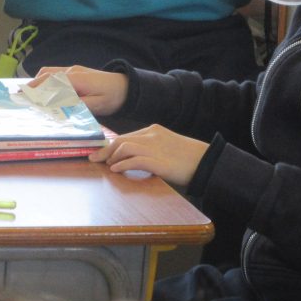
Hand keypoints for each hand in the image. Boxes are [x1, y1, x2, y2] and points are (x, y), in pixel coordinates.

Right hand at [31, 65, 127, 116]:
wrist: (125, 87)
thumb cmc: (112, 97)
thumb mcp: (96, 105)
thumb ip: (78, 105)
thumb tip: (59, 106)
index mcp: (76, 78)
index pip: (51, 81)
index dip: (35, 88)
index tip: (23, 96)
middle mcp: (71, 71)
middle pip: (45, 74)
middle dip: (31, 85)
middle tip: (18, 97)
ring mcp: (72, 70)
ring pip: (48, 73)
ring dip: (37, 82)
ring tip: (27, 96)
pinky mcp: (73, 72)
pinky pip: (54, 74)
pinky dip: (44, 81)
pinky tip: (40, 93)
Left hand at [90, 125, 207, 185]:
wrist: (206, 161)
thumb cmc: (187, 158)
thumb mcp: (167, 147)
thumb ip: (150, 149)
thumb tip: (131, 159)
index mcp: (153, 130)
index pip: (126, 136)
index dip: (111, 145)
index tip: (101, 153)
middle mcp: (152, 135)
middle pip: (121, 140)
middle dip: (105, 151)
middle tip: (94, 159)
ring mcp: (155, 147)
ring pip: (124, 147)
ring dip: (112, 158)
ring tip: (107, 166)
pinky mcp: (158, 161)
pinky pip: (134, 160)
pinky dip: (122, 165)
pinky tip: (116, 170)